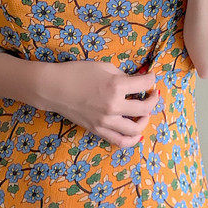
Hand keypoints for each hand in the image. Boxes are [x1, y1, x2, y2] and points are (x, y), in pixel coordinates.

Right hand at [40, 59, 159, 147]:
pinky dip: (132, 140)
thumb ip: (123, 75)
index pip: (144, 84)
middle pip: (145, 107)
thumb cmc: (77, 73)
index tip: (152, 77)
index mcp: (116, 86)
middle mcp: (113, 106)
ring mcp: (106, 121)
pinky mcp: (98, 130)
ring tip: (144, 112)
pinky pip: (120, 141)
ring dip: (145, 119)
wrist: (53, 88)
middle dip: (154, 99)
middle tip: (153, 94)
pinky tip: (137, 134)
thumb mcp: (103, 67)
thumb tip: (137, 82)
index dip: (152, 79)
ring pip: (136, 128)